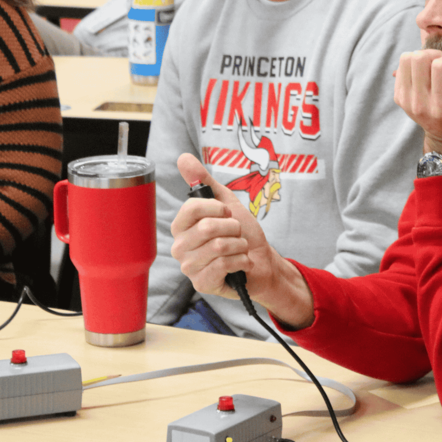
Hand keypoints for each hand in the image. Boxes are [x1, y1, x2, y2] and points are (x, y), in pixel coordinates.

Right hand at [171, 154, 314, 327]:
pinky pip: (223, 265)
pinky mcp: (202, 284)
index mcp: (182, 226)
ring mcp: (189, 267)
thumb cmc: (242, 233)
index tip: (227, 212)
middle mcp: (180, 246)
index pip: (192, 208)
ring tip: (240, 249)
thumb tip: (183, 158)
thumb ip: (204, 182)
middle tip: (238, 234)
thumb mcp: (226, 202)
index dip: (217, 207)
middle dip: (234, 228)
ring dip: (240, 246)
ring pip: (218, 247)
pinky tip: (241, 264)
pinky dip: (242, 261)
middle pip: (208, 228)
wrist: (262, 261)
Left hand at [394, 50, 441, 162]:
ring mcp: (406, 101)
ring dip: (424, 57)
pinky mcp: (398, 96)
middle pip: (420, 59)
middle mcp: (420, 105)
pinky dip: (414, 63)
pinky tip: (426, 73)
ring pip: (407, 58)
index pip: (440, 67)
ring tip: (435, 67)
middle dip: (436, 55)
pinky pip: (402, 65)